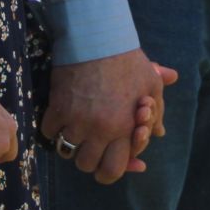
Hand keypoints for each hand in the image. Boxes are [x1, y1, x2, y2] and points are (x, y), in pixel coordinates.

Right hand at [42, 49, 176, 184]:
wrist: (98, 37)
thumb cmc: (128, 60)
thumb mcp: (151, 83)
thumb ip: (157, 111)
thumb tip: (160, 132)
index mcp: (125, 128)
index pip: (114, 169)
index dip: (109, 171)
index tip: (105, 163)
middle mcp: (101, 129)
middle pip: (87, 165)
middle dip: (89, 158)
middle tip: (90, 144)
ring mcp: (77, 120)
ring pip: (67, 151)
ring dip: (70, 144)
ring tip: (75, 130)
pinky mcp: (58, 108)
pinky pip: (49, 132)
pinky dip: (53, 128)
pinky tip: (60, 118)